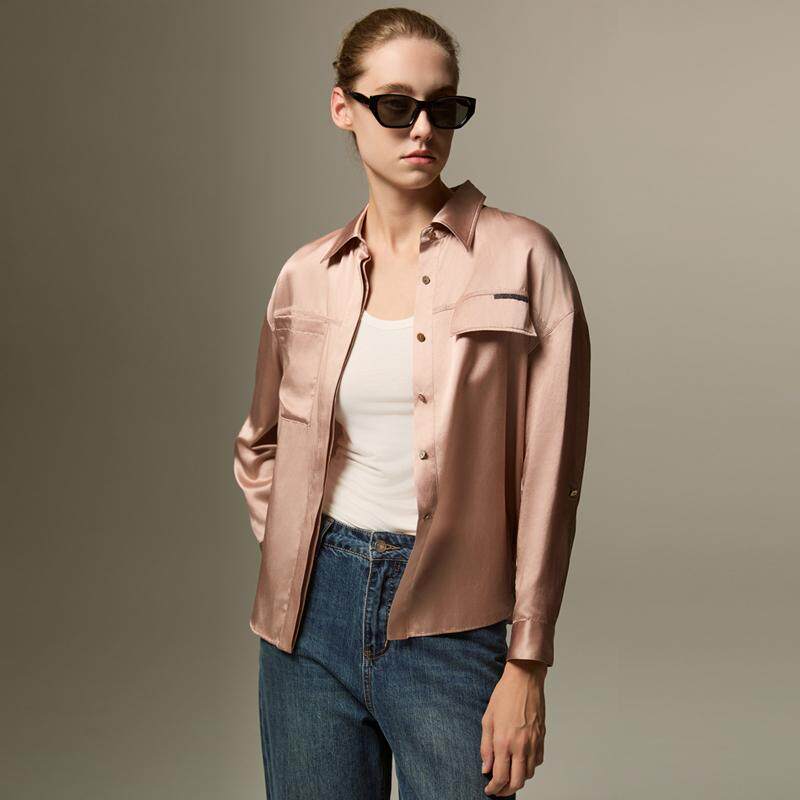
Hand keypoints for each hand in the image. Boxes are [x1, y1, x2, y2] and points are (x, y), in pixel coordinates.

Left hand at [480, 660, 545, 795]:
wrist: (524, 680)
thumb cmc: (504, 695)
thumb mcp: (487, 719)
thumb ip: (485, 746)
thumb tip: (486, 768)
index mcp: (503, 741)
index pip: (500, 777)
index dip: (494, 788)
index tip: (489, 790)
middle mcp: (520, 746)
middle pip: (516, 782)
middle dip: (505, 791)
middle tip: (498, 790)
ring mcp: (533, 743)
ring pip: (528, 774)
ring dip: (518, 779)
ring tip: (508, 774)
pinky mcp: (542, 738)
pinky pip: (537, 762)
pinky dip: (528, 767)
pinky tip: (520, 761)